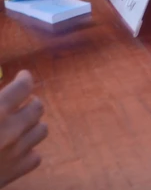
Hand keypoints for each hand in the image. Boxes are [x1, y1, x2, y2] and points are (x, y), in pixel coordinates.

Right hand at [0, 71, 47, 187]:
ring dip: (32, 125)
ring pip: (41, 130)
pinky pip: (35, 156)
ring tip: (20, 125)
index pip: (24, 87)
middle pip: (38, 107)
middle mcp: (11, 130)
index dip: (24, 79)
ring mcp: (16, 152)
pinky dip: (27, 151)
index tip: (22, 77)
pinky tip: (16, 149)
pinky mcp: (16, 171)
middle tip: (22, 102)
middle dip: (30, 102)